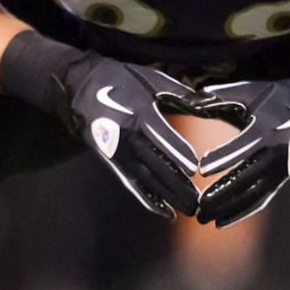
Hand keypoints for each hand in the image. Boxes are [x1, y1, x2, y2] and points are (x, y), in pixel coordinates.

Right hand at [61, 57, 210, 217]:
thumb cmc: (121, 79)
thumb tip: (208, 104)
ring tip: (188, 209)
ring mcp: (117, 150)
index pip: (159, 134)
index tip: (194, 168)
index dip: (176, 151)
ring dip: (166, 195)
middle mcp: (126, 134)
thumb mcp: (150, 78)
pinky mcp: (110, 160)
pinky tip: (163, 211)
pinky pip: (130, 182)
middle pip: (153, 162)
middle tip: (198, 200)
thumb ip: (178, 93)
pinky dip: (147, 198)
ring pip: (144, 177)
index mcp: (137, 110)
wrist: (80, 86)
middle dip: (175, 183)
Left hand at [194, 78, 289, 227]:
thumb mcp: (251, 91)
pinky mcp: (280, 181)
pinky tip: (220, 223)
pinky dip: (241, 213)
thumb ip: (225, 94)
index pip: (244, 146)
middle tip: (198, 204)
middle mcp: (278, 153)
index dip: (223, 158)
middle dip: (222, 193)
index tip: (200, 169)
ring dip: (228, 209)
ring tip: (202, 218)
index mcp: (269, 129)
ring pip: (253, 195)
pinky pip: (261, 201)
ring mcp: (281, 170)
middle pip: (248, 177)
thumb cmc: (272, 99)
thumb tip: (197, 96)